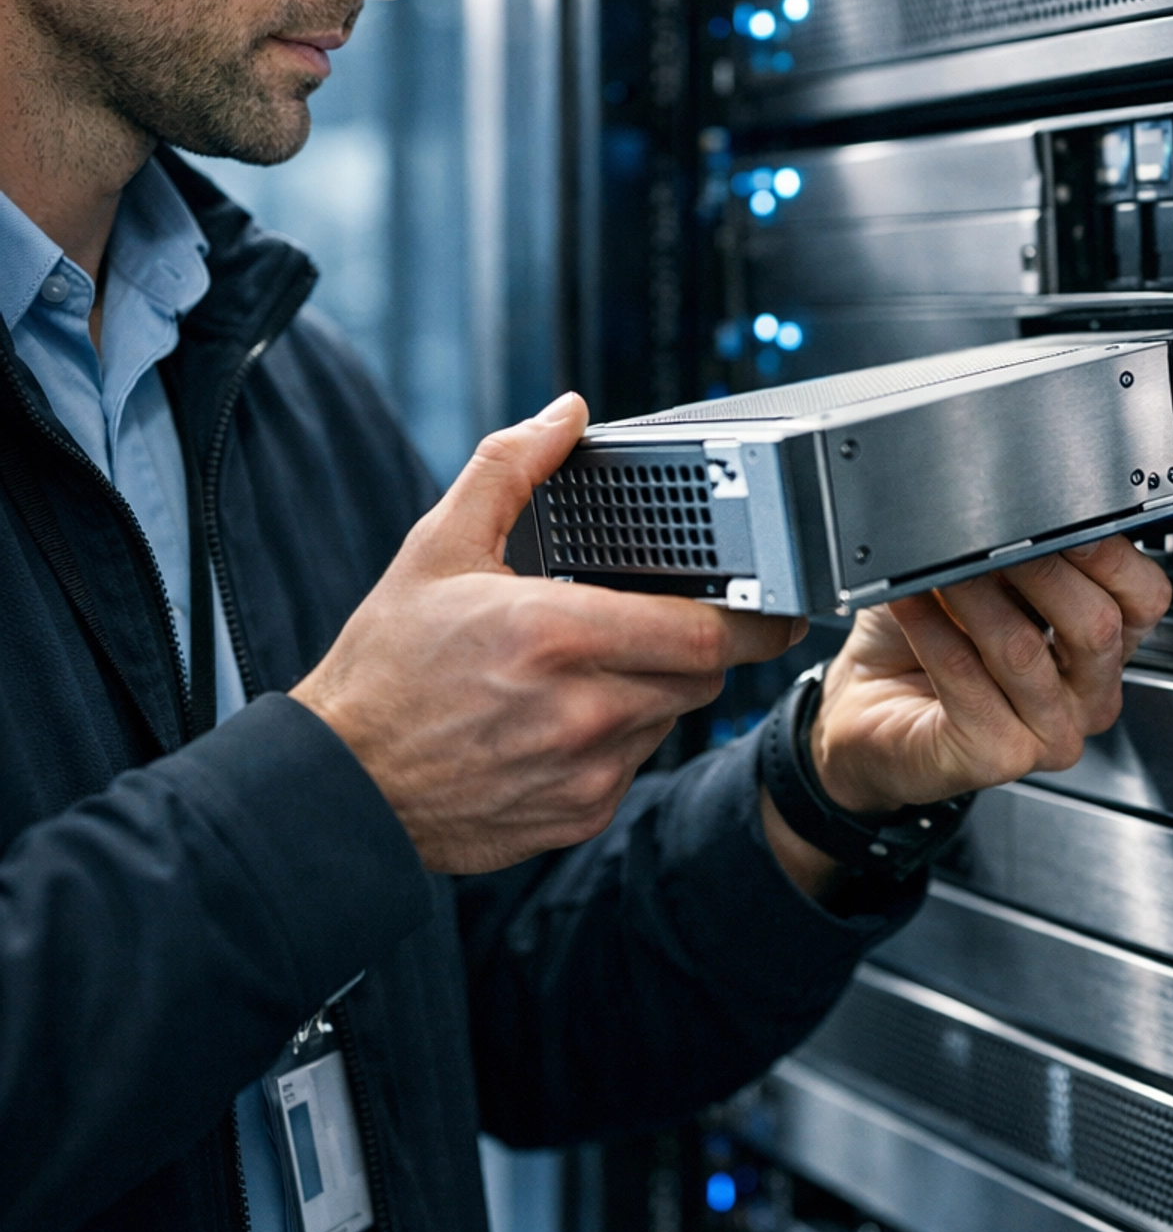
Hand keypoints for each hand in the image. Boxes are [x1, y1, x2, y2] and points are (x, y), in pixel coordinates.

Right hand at [292, 393, 804, 873]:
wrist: (342, 785)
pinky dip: (619, 737)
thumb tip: (563, 415)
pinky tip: (563, 717)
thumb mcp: (436, 548)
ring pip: (670, 719)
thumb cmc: (384, 668)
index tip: (771, 602)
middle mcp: (581, 710)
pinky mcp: (579, 816)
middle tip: (661, 619)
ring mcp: (584, 772)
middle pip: (701, 676)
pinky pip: (634, 765)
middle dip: (696, 644)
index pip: (704, 632)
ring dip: (654, 689)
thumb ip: (510, 470)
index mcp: (556, 633)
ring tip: (588, 667)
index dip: (752, 617)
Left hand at [810, 535, 1171, 817]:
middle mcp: (1089, 696)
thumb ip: (1019, 553)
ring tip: (935, 568)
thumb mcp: (986, 581)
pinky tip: (910, 605)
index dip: (1106, 552)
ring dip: (973, 597)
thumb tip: (1022, 507)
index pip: (1145, 597)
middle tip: (986, 535)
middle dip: (1037, 569)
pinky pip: (966, 681)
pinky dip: (931, 632)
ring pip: (1023, 650)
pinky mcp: (998, 756)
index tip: (1055, 513)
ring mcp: (1049, 734)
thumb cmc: (931, 638)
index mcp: (1106, 648)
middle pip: (1096, 625)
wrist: (871, 705)